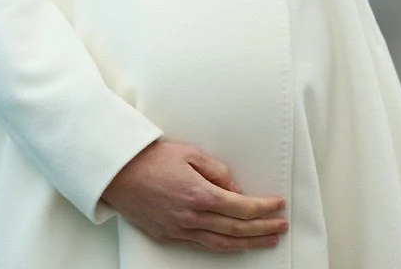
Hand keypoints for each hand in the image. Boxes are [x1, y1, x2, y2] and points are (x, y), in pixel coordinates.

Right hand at [102, 140, 287, 253]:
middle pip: (236, 230)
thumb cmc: (152, 159)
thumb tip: (236, 189)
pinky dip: (224, 246)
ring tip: (267, 241)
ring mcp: (180, 230)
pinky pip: (202, 245)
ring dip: (248, 244)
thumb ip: (217, 170)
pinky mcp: (169, 236)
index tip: (278, 205)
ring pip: (222, 244)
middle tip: (281, 227)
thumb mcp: (189, 153)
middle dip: (263, 229)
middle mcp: (191, 217)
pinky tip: (235, 243)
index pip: (241, 207)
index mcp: (199, 193)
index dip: (264, 208)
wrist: (119, 174)